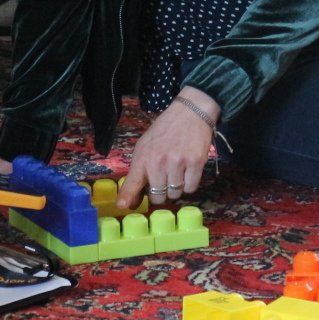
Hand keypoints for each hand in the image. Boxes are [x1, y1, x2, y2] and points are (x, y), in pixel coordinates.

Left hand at [116, 88, 217, 211]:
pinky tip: (187, 172)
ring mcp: (178, 163)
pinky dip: (189, 185)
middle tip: (163, 182)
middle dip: (160, 194)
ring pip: (175, 194)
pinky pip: (191, 188)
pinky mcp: (196, 163)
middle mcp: (159, 162)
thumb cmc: (165, 131)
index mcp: (143, 157)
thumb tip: (131, 201)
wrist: (190, 113)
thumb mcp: (145, 146)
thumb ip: (138, 172)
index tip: (122, 206)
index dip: (127, 196)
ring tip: (176, 173)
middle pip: (158, 197)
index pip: (133, 182)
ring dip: (175, 189)